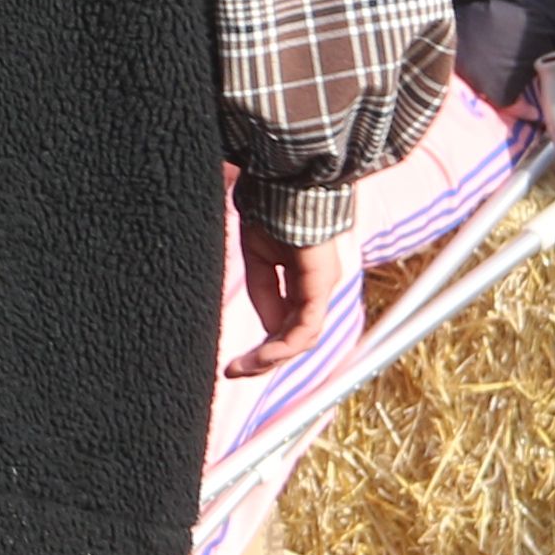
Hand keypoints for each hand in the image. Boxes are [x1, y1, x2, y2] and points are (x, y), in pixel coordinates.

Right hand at [229, 202, 354, 371]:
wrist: (285, 181)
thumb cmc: (272, 210)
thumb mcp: (259, 258)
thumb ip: (265, 292)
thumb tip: (269, 329)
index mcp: (305, 281)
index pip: (289, 326)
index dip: (264, 349)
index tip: (233, 364)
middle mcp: (317, 288)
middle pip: (297, 339)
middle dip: (266, 361)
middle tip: (235, 372)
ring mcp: (321, 287)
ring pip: (302, 339)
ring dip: (272, 358)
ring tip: (242, 367)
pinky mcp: (320, 286)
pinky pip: (305, 328)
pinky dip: (283, 347)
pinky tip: (261, 356)